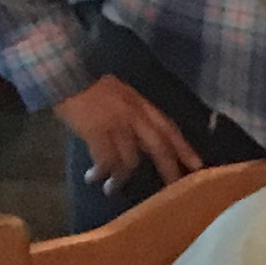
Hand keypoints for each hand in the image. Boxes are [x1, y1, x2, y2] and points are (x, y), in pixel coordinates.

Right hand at [56, 76, 204, 190]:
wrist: (68, 75)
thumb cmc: (91, 85)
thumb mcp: (121, 95)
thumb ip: (134, 114)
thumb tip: (141, 137)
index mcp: (142, 105)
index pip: (169, 129)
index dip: (184, 148)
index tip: (197, 166)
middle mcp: (135, 116)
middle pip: (158, 146)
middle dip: (168, 169)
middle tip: (172, 189)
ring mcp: (117, 124)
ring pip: (130, 159)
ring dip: (121, 178)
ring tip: (110, 189)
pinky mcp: (97, 132)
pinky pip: (105, 160)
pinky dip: (100, 172)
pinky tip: (92, 177)